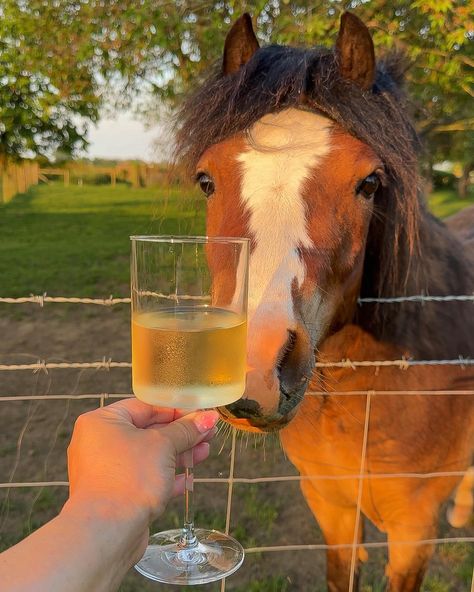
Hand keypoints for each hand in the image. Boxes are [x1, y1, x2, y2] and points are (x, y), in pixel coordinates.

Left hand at [66, 399, 218, 523]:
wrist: (106, 534)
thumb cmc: (126, 480)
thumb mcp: (163, 446)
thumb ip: (185, 430)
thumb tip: (207, 417)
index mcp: (102, 422)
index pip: (145, 407)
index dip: (176, 409)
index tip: (200, 414)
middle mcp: (99, 444)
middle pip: (148, 431)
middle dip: (181, 434)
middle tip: (207, 432)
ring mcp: (107, 472)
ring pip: (149, 457)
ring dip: (178, 455)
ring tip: (204, 452)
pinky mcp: (116, 496)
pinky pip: (144, 480)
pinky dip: (166, 477)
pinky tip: (188, 479)